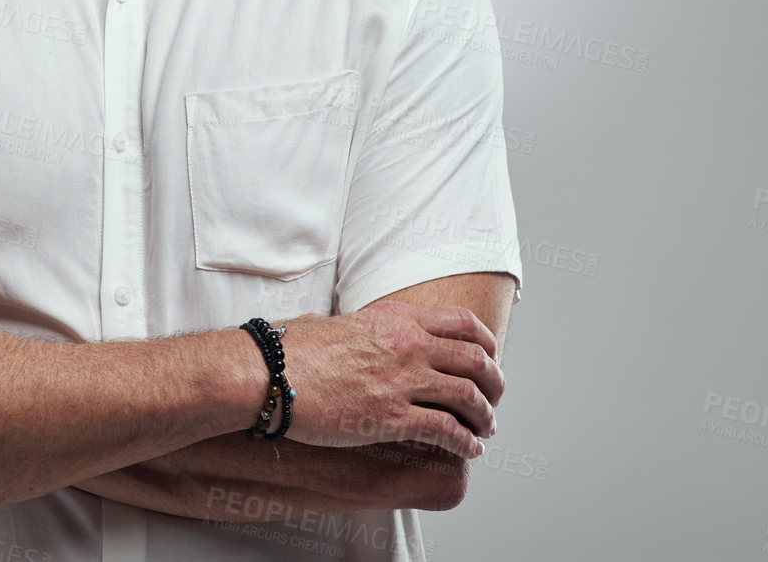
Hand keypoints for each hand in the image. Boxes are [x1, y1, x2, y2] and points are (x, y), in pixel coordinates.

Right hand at [277, 300, 503, 459]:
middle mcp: (409, 344)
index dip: (486, 343)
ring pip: (468, 396)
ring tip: (487, 428)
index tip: (490, 357)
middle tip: (494, 397)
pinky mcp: (392, 417)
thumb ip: (367, 327)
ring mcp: (403, 380)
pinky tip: (468, 450)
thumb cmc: (295, 348)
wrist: (272, 371)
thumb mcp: (342, 321)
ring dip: (485, 415)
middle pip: (475, 359)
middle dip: (493, 381)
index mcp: (398, 317)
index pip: (463, 323)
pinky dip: (465, 442)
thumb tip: (363, 331)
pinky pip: (446, 431)